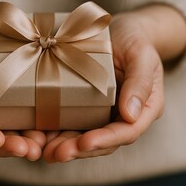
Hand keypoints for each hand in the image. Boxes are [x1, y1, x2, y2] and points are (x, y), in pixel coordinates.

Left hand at [43, 5, 185, 162]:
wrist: (120, 31)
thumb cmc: (135, 39)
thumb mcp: (142, 54)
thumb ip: (140, 83)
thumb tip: (131, 115)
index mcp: (144, 108)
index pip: (127, 132)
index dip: (105, 140)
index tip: (84, 143)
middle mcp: (123, 116)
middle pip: (103, 141)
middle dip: (80, 149)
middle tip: (57, 154)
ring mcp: (104, 113)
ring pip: (86, 136)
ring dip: (66, 146)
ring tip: (46, 152)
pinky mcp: (86, 106)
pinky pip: (73, 122)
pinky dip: (58, 132)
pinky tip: (41, 137)